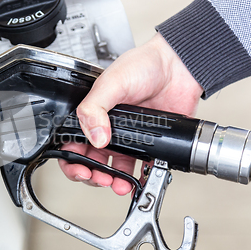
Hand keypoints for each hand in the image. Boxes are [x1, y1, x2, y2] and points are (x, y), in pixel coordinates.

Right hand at [59, 33, 203, 194]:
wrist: (178, 66)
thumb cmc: (143, 65)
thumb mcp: (111, 82)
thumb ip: (94, 108)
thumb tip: (95, 136)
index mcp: (93, 114)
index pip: (73, 143)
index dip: (72, 160)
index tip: (80, 168)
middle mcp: (107, 128)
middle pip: (91, 162)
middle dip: (92, 175)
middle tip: (100, 179)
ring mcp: (128, 138)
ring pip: (114, 169)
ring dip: (114, 181)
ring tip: (119, 184)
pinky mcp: (149, 143)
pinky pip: (140, 167)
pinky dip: (137, 179)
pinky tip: (136, 182)